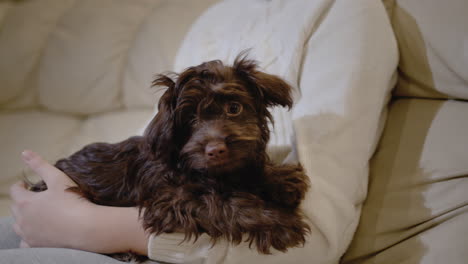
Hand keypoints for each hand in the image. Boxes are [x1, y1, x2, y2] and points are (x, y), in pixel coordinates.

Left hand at [10, 150, 148, 254]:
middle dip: (22, 201)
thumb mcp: (58, 179)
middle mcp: (23, 220)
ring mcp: (29, 235)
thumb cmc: (73, 202)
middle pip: (15, 208)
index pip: (15, 190)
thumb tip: (25, 152)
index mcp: (26, 202)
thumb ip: (40, 165)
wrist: (86, 228)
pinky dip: (29, 236)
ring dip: (23, 219)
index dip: (21, 185)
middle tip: (34, 197)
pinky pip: (25, 242)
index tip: (27, 184)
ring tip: (36, 214)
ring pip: (18, 226)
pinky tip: (38, 232)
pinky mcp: (37, 246)